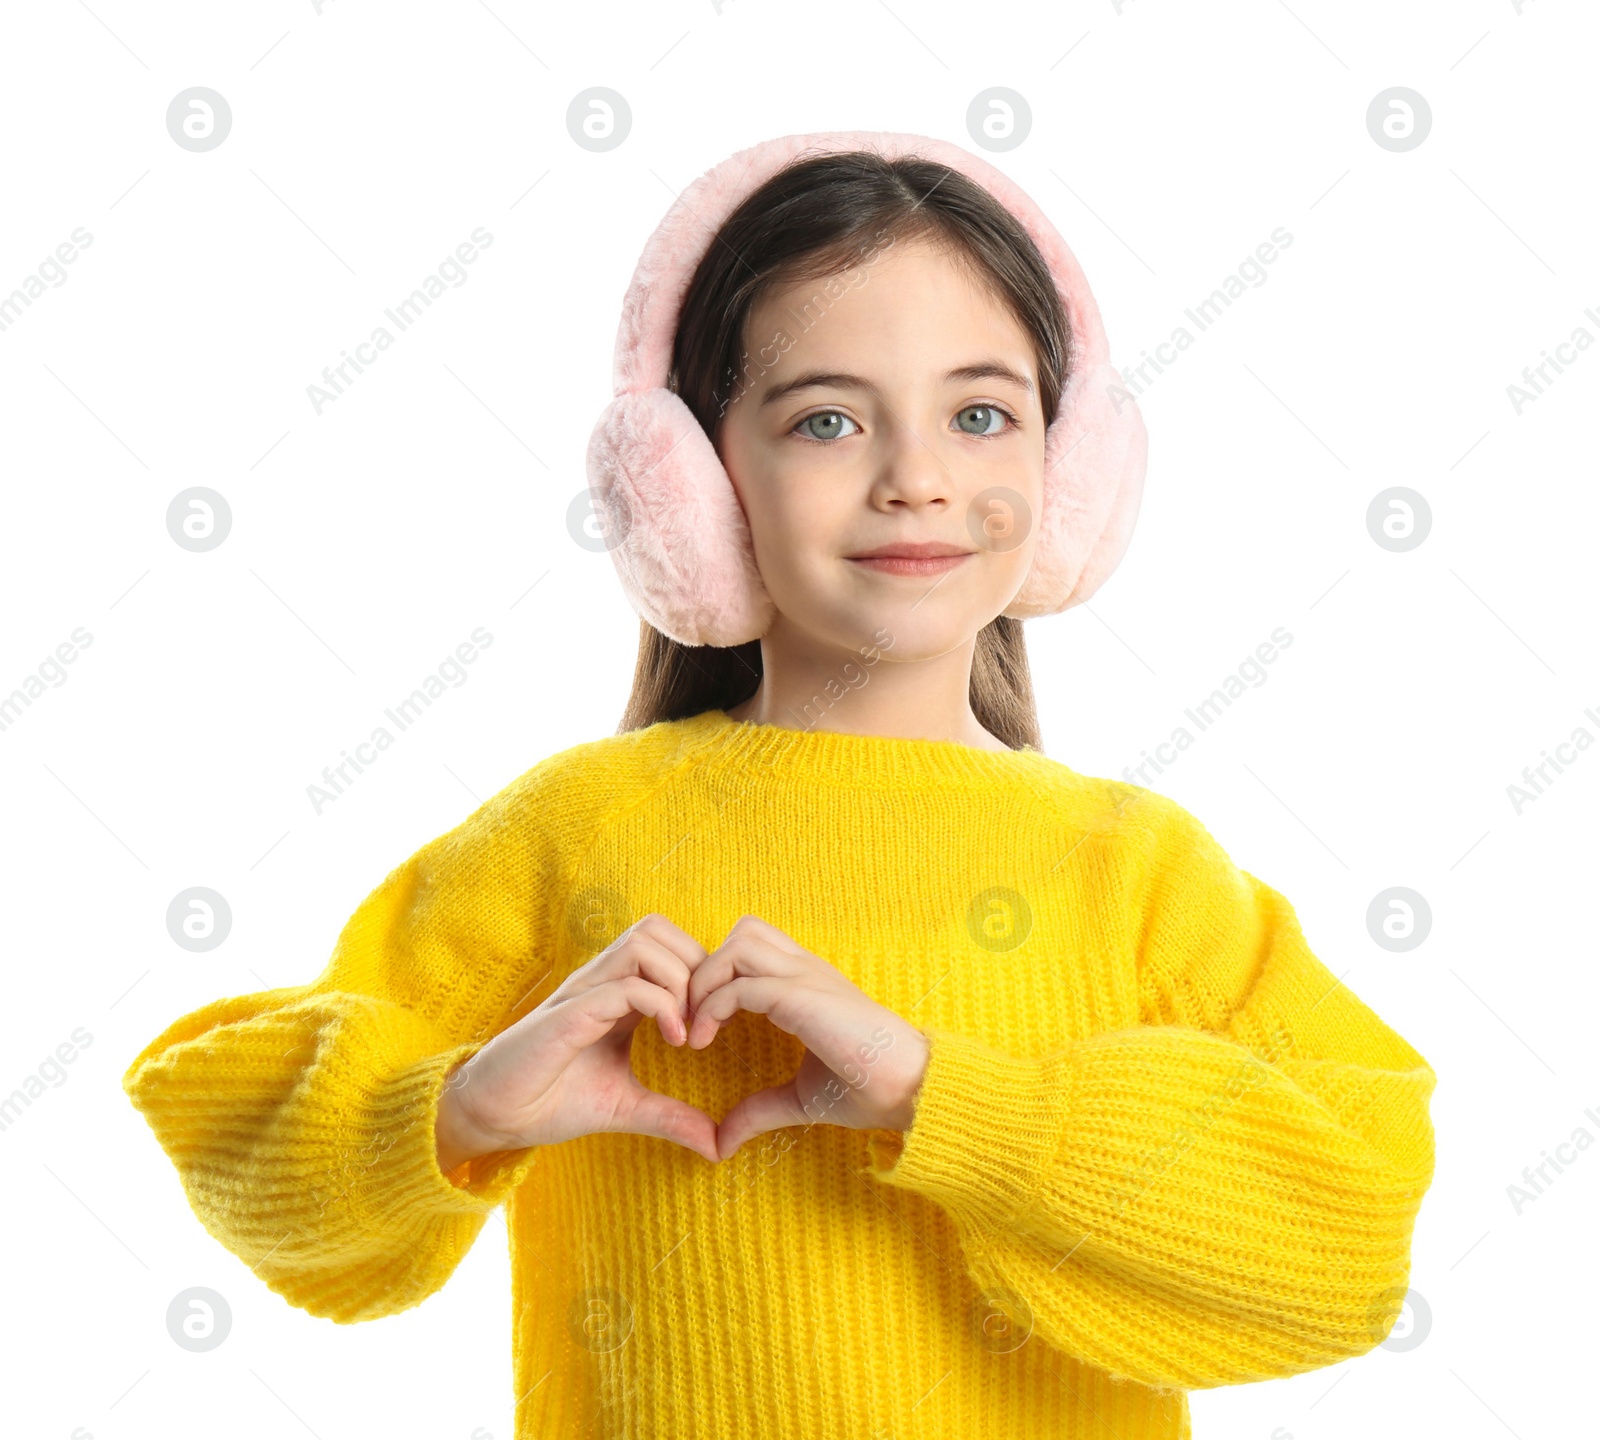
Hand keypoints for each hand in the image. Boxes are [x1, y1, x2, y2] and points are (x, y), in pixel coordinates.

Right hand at [438, 913, 719, 1167]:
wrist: (495, 1116)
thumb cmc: (552, 1100)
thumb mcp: (626, 1107)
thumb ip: (671, 1117)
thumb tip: (718, 1145)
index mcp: (618, 992)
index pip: (669, 947)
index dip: (702, 974)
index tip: (714, 1025)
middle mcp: (602, 981)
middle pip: (659, 929)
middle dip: (696, 967)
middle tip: (707, 1019)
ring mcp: (585, 991)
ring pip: (645, 942)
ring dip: (680, 979)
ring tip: (689, 1029)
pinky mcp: (571, 1013)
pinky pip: (625, 985)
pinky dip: (661, 1004)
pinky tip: (675, 1041)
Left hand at [685, 914, 931, 1160]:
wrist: (911, 1088)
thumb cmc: (868, 1088)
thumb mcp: (800, 1098)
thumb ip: (758, 1111)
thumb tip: (721, 1143)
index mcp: (807, 983)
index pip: (753, 947)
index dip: (718, 976)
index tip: (701, 1026)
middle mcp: (805, 970)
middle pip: (742, 932)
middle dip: (707, 968)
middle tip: (692, 1017)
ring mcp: (805, 978)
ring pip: (738, 944)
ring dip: (705, 981)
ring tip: (696, 1026)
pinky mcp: (802, 997)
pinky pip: (740, 984)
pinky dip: (712, 1007)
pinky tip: (705, 1041)